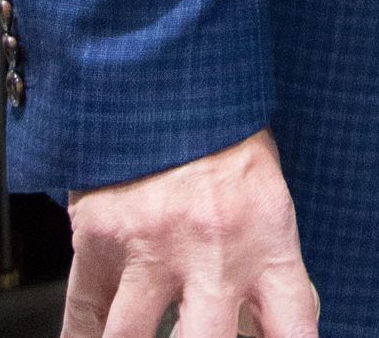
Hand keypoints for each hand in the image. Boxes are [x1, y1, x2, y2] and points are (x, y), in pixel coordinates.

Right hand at [62, 130, 318, 337]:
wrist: (168, 68)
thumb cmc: (224, 133)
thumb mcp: (264, 196)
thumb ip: (265, 270)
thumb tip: (266, 332)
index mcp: (266, 236)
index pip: (295, 326)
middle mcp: (212, 250)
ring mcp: (152, 248)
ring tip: (142, 332)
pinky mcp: (101, 238)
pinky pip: (83, 315)